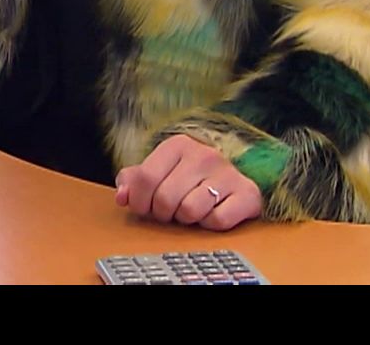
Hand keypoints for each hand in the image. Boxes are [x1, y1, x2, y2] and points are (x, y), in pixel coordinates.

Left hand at [115, 135, 263, 230]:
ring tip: (192, 209)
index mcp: (177, 145)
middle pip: (166, 198)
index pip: (145, 178)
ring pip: (191, 211)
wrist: (233, 181)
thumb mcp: (158, 173)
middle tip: (172, 210)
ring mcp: (227, 173)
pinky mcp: (247, 193)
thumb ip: (132, 182)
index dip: (140, 201)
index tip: (146, 207)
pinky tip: (212, 213)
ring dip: (188, 219)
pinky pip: (217, 221)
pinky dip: (211, 224)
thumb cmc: (187, 179)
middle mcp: (204, 154)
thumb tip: (122, 196)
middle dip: (164, 213)